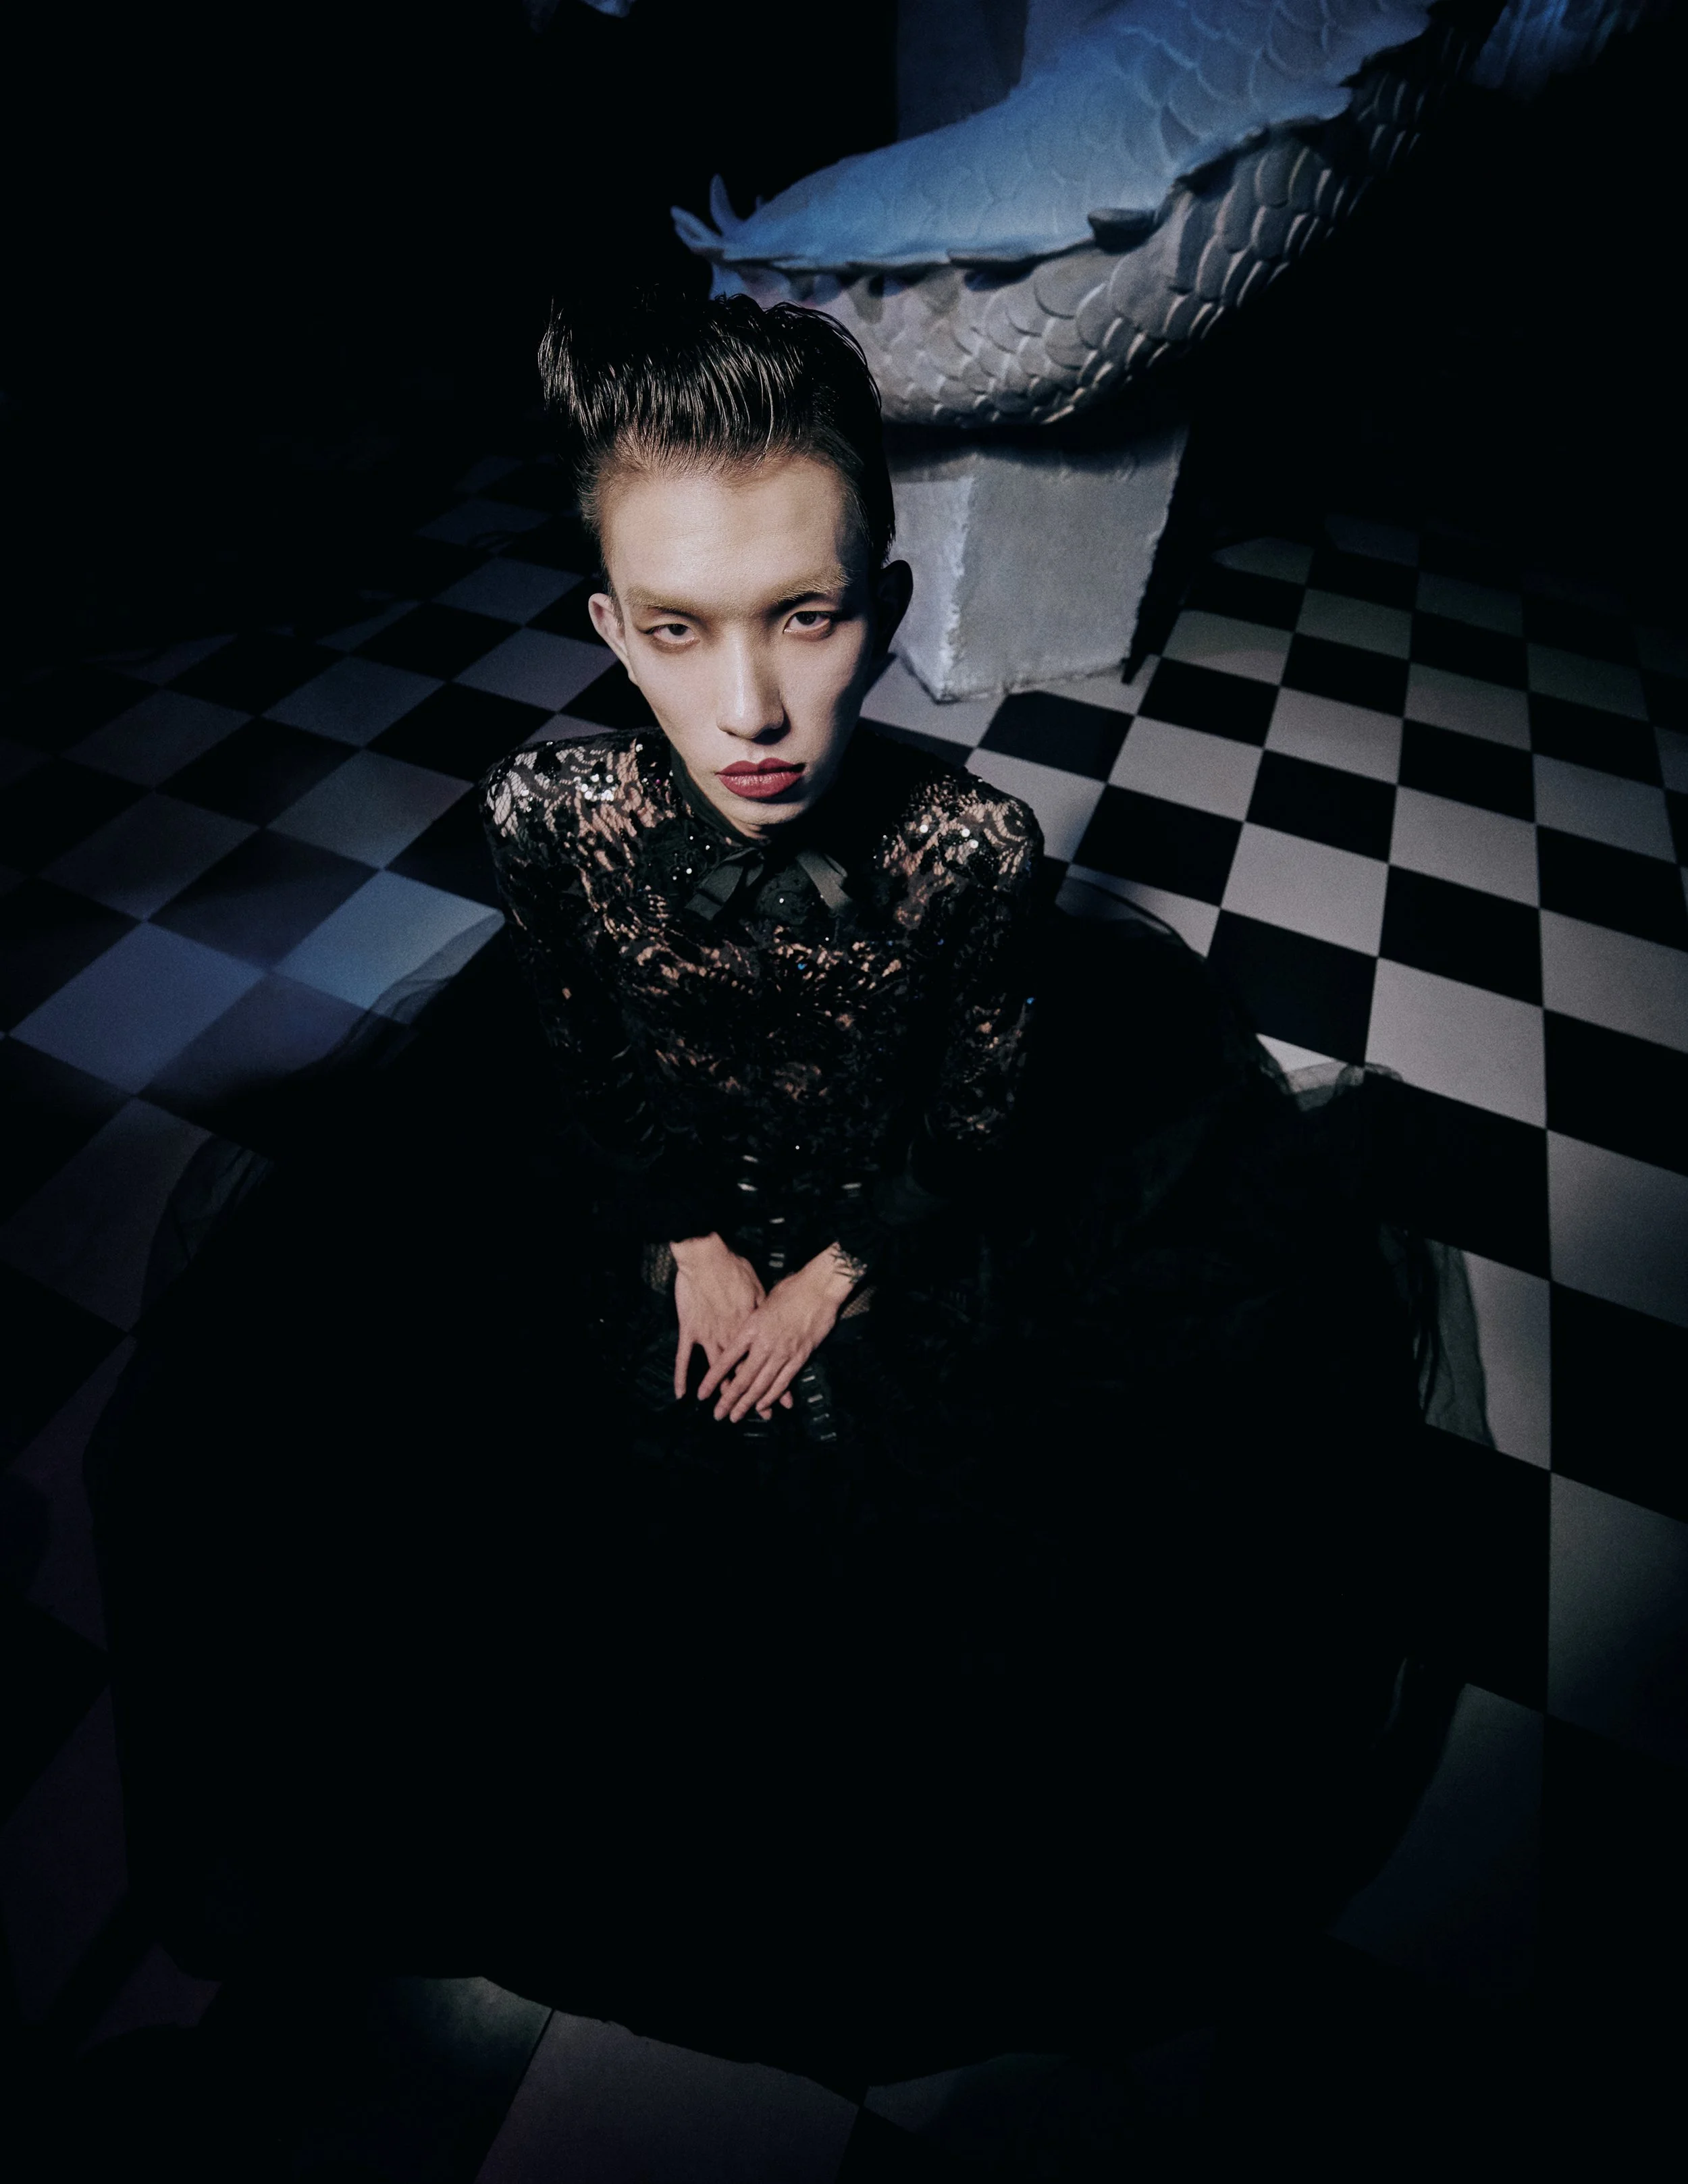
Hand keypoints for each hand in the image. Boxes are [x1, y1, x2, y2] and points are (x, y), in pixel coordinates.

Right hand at [670, 1234, 793, 1410]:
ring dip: (721, 1394)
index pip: (764, 1364)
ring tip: (724, 1413)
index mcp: (751, 1329)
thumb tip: (776, 1325)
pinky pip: (684, 1357)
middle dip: (752, 1398)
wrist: (707, 1257)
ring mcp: (709, 1334)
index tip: (781, 1404)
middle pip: (744, 1373)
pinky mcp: (690, 1329)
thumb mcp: (760, 1289)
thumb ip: (765, 1312)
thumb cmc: (735, 1268)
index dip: (773, 1385)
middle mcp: (731, 1337)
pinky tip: (681, 1394)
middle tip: (761, 1417)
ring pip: (717, 1371)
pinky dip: (682, 1375)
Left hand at [698, 1248, 858, 1423]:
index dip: (713, 1379)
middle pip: (742, 1378)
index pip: (726, 1359)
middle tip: (718, 1415)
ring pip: (761, 1384)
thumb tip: (741, 1330)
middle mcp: (764, 1343)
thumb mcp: (762, 1300)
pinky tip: (762, 1406)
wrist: (819, 1287)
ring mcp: (783, 1352)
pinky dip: (772, 1396)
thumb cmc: (790, 1288)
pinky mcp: (800, 1356)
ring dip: (748, 1403)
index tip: (702, 1394)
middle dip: (729, 1399)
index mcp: (750, 1327)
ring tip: (736, 1416)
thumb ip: (751, 1319)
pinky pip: (783, 1382)